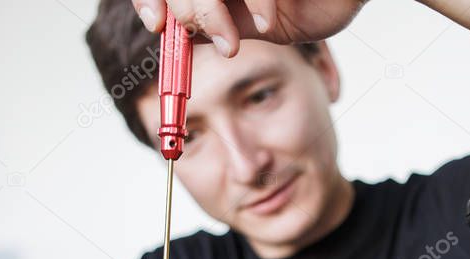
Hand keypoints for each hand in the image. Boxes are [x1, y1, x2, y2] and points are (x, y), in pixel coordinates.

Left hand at [130, 0, 365, 56]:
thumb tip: (177, 37)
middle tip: (207, 41)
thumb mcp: (257, 23)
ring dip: (210, 12)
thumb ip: (218, 26)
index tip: (157, 24)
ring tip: (231, 43)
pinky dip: (256, 3)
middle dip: (185, 12)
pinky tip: (267, 23)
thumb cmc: (311, 3)